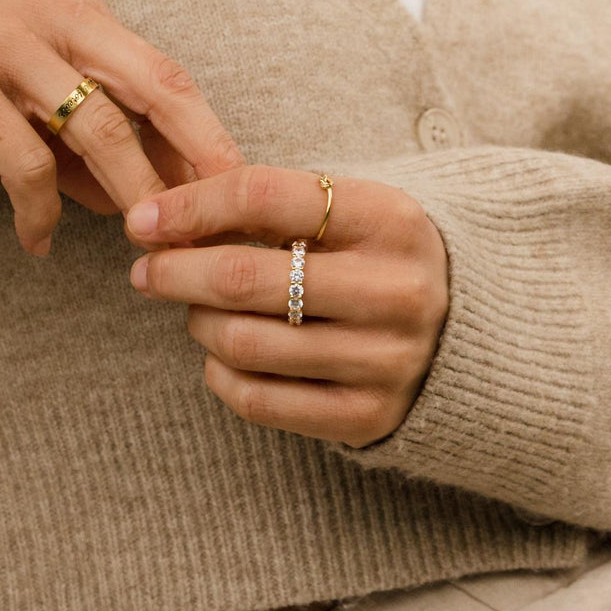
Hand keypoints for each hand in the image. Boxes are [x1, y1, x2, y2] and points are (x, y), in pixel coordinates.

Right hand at [0, 0, 242, 253]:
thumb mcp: (16, 76)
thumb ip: (71, 131)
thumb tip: (126, 197)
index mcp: (79, 15)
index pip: (167, 77)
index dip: (210, 136)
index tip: (241, 193)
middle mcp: (57, 21)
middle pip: (158, 93)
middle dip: (200, 162)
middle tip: (227, 227)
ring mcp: (9, 48)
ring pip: (101, 129)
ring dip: (134, 197)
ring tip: (150, 251)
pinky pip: (21, 160)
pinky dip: (38, 210)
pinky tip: (38, 243)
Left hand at [124, 165, 449, 447]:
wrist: (469, 336)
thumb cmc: (380, 262)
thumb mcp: (351, 214)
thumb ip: (272, 208)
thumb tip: (161, 219)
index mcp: (389, 219)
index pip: (262, 195)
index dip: (188, 206)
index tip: (142, 219)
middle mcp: (394, 290)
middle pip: (242, 277)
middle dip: (173, 272)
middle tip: (145, 271)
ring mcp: (385, 359)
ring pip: (242, 342)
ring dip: (198, 323)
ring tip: (198, 311)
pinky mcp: (368, 416)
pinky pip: (258, 400)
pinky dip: (219, 375)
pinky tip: (220, 356)